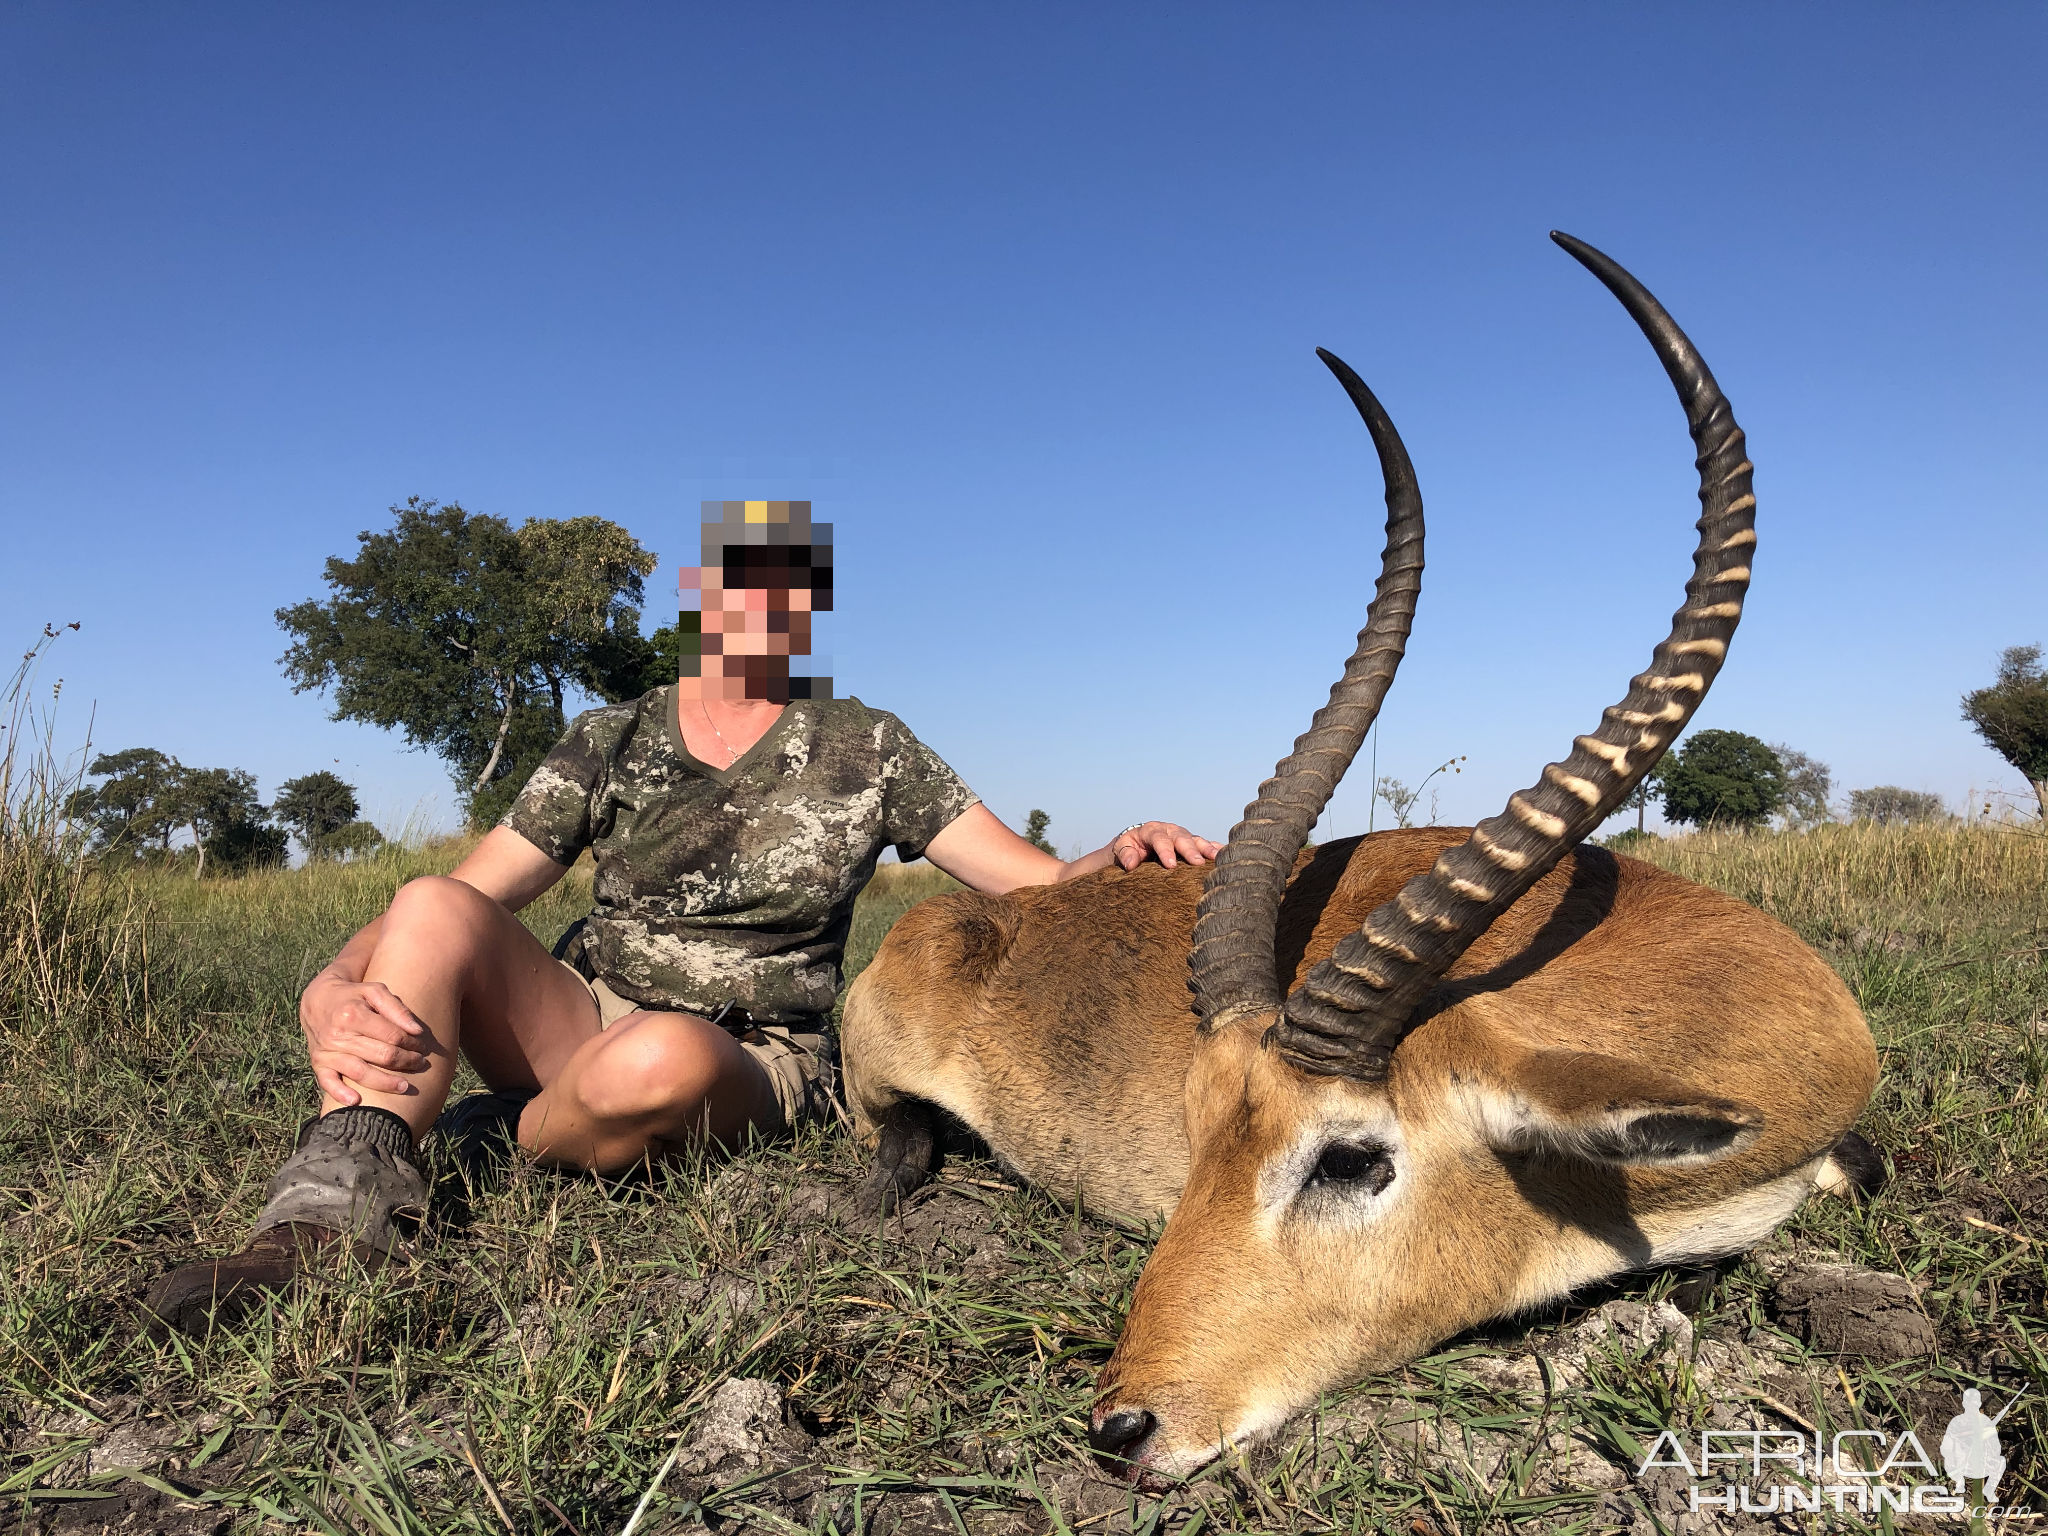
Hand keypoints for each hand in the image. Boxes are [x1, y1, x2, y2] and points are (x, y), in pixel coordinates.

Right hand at [300, 970, 431, 1104]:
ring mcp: (327, 1051)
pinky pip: (327, 1082)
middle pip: (380, 1055)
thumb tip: (416, 1030)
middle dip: (405, 1061)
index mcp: (353, 1014)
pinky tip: (356, 1101)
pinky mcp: (318, 1063)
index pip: (391, 1035)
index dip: (412, 1043)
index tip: (423, 1046)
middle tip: (421, 1064)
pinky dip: (340, 1093)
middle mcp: (337, 1034)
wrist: (318, 1001)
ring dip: (384, 1082)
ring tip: (405, 1087)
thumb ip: (396, 1008)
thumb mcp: (374, 991)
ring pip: (359, 1072)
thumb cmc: (354, 997)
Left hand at [1111, 821, 1221, 870]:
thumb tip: (1131, 864)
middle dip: (1189, 849)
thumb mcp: (1121, 849)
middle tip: (1197, 862)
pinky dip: (1214, 848)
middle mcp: (1169, 830)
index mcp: (1150, 830)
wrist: (1135, 843)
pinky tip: (1225, 854)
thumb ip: (1125, 854)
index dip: (1165, 850)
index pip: (1159, 838)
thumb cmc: (1128, 849)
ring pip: (1195, 839)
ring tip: (1216, 858)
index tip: (1170, 865)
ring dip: (1206, 848)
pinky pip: (1204, 844)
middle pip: (1180, 837)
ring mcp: (1181, 836)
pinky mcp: (1190, 843)